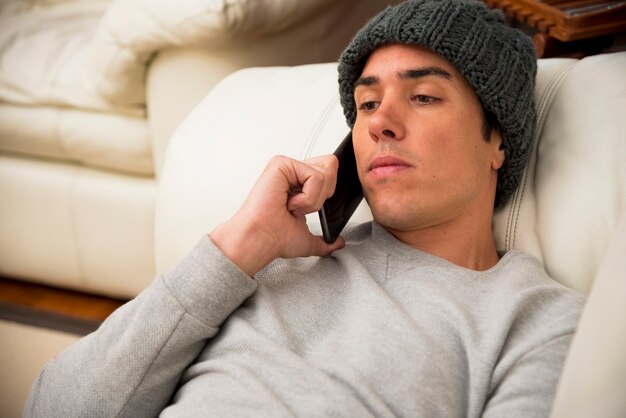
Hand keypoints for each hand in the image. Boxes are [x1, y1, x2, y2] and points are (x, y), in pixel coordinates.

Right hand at [209, 155, 345, 275]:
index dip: (328, 191)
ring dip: (313, 199)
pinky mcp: (281, 164)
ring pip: (325, 173)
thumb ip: (324, 241)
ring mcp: (286, 167)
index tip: (309, 209)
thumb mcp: (306, 240)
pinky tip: (289, 203)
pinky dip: (307, 197)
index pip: (328, 173)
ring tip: (293, 207)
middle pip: (331, 166)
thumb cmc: (273, 238)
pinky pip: (315, 176)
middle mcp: (292, 173)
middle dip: (324, 194)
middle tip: (302, 208)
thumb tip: (338, 242)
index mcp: (297, 185)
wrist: (260, 241)